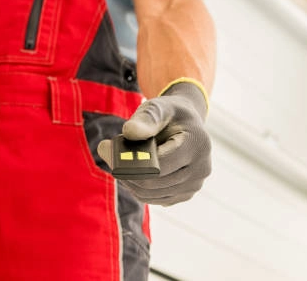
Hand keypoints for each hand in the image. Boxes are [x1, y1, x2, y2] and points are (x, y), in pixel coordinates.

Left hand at [98, 81, 211, 205]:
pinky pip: (154, 199)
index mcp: (197, 145)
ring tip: (119, 159)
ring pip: (150, 194)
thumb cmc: (170, 114)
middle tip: (106, 151)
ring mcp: (195, 185)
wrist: (188, 124)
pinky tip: (134, 169)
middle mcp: (201, 169)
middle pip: (152, 183)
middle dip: (124, 170)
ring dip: (129, 179)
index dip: (128, 160)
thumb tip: (129, 132)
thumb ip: (146, 118)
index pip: (157, 166)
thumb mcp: (159, 107)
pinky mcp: (186, 194)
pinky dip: (138, 187)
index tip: (105, 147)